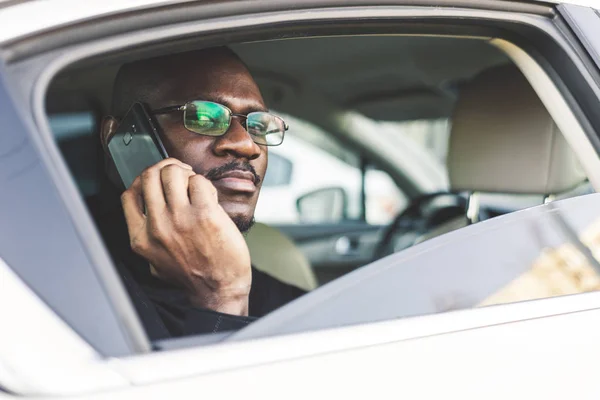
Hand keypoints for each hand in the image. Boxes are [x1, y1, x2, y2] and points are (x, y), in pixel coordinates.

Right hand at [120, 158, 251, 315]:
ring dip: (185, 172)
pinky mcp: (205, 214)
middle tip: (181, 174)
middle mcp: (156, 226)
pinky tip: (209, 197)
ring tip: (195, 183)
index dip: (142, 181)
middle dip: (165, 168)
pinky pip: (199, 181)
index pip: (128, 194)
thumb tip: (148, 207)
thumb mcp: (155, 261)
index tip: (157, 181)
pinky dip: (204, 184)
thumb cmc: (193, 276)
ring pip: (172, 172)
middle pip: (149, 175)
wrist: (219, 289)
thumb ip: (147, 236)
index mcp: (140, 238)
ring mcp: (180, 219)